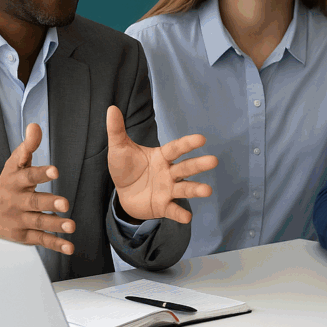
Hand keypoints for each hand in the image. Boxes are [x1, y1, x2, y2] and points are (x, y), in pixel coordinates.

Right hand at [0, 123, 75, 254]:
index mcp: (15, 182)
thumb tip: (35, 127)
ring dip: (55, 225)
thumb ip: (27, 147)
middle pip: (34, 202)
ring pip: (38, 222)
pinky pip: (40, 239)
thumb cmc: (7, 185)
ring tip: (71, 225)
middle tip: (65, 203)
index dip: (40, 173)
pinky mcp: (24, 235)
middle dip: (49, 203)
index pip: (27, 176)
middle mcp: (16, 201)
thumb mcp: (13, 165)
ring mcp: (20, 220)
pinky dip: (55, 244)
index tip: (54, 170)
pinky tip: (69, 246)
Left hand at [106, 106, 217, 222]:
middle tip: (214, 161)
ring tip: (207, 190)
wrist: (123, 194)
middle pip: (185, 167)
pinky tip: (187, 218)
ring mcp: (168, 190)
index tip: (201, 138)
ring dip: (196, 189)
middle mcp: (169, 172)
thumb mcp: (118, 149)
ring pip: (184, 188)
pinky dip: (180, 214)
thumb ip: (117, 130)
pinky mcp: (163, 206)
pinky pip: (173, 210)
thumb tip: (111, 108)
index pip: (176, 149)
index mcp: (161, 157)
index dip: (187, 144)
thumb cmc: (126, 168)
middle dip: (199, 165)